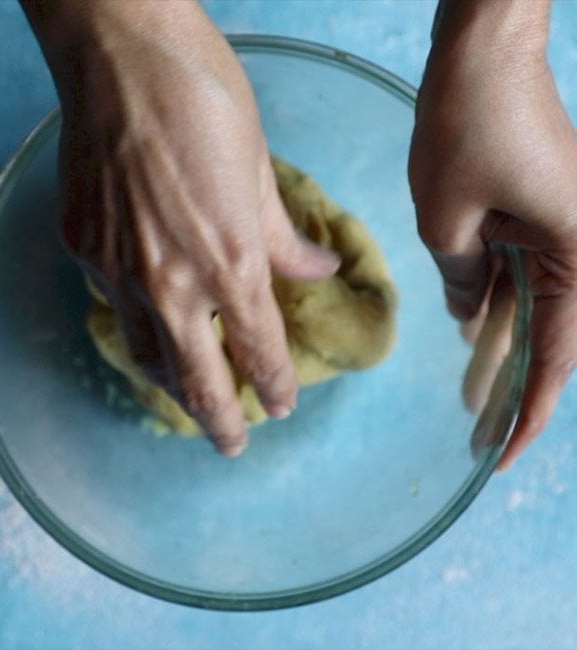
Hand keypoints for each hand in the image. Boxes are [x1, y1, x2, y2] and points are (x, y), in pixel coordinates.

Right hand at [22, 0, 338, 455]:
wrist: (123, 57)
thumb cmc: (204, 102)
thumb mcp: (261, 173)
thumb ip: (284, 239)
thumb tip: (315, 271)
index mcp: (231, 263)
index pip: (259, 350)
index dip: (274, 385)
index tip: (283, 405)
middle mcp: (173, 283)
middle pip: (198, 378)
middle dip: (220, 420)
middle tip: (232, 446)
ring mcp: (119, 271)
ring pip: (148, 355)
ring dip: (173, 386)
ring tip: (188, 400)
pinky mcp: (83, 250)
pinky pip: (115, 309)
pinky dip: (138, 331)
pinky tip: (149, 330)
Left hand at [409, 0, 576, 469]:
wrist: (481, 54)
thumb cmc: (468, 129)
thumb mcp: (448, 223)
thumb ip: (463, 279)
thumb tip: (470, 315)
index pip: (555, 359)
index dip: (528, 411)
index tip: (502, 454)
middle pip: (548, 339)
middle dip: (513, 389)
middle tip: (482, 438)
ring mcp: (559, 230)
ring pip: (530, 309)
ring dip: (500, 351)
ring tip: (471, 402)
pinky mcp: (536, 214)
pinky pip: (518, 273)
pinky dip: (494, 306)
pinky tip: (472, 338)